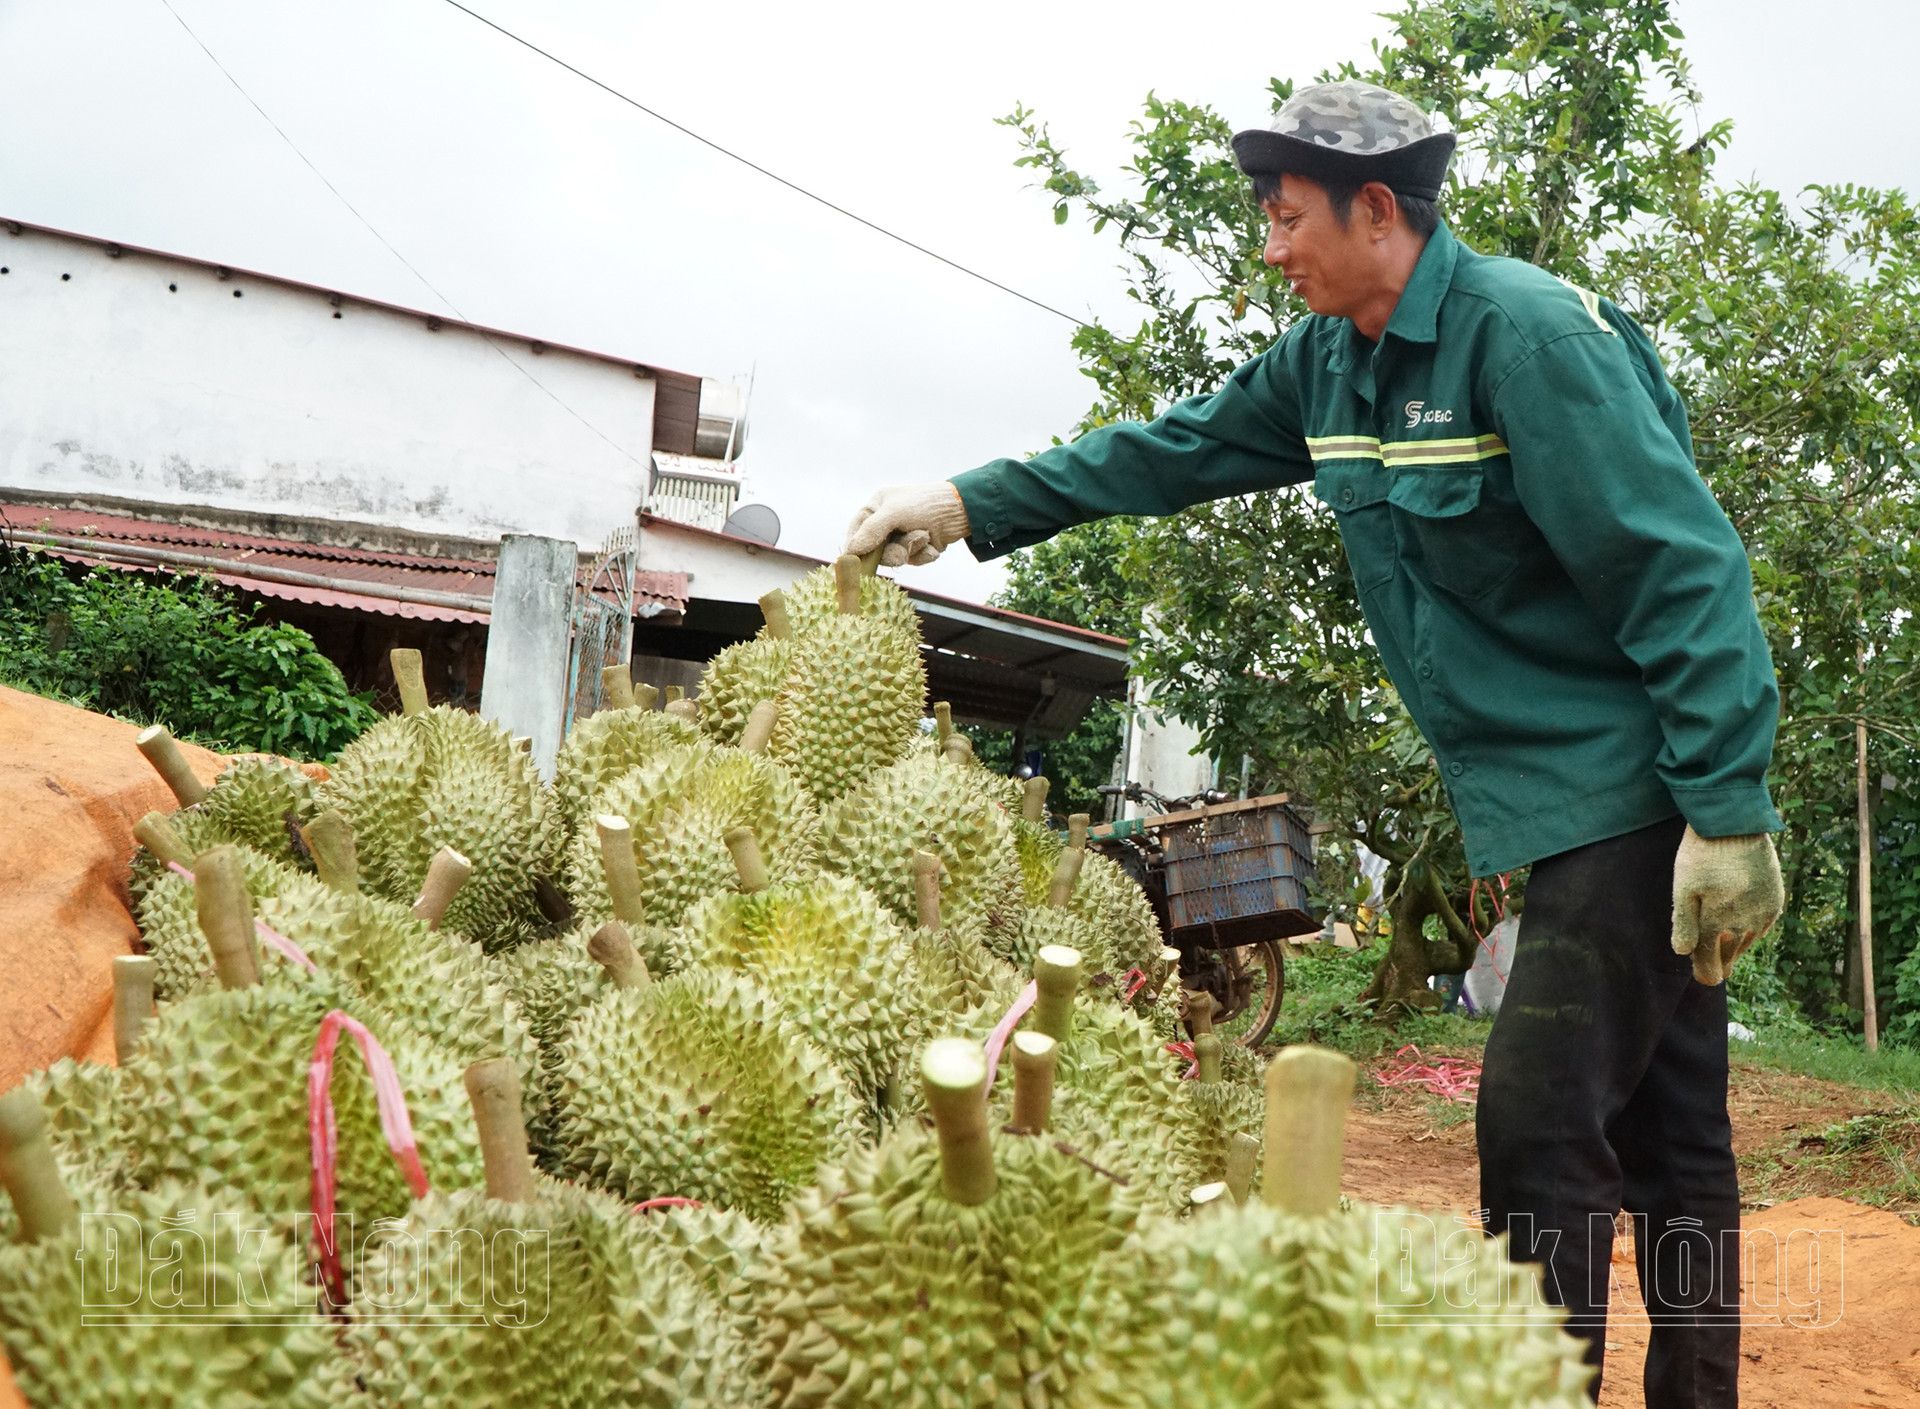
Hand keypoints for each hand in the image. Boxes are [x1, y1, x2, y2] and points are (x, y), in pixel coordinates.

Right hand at [845, 482, 971, 566]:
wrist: (962, 510)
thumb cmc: (926, 503)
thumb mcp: (894, 513)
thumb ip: (872, 531)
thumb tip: (851, 551)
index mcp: (878, 506)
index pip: (858, 529)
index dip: (855, 545)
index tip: (854, 562)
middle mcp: (888, 521)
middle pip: (876, 549)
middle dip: (892, 551)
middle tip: (902, 553)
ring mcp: (903, 535)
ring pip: (896, 557)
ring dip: (911, 550)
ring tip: (924, 536)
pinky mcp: (919, 547)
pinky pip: (914, 560)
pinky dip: (924, 554)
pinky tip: (933, 543)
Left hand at [1670, 827, 1783, 985]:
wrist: (1736, 824)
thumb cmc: (1702, 854)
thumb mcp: (1682, 886)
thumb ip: (1683, 923)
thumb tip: (1683, 953)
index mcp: (1717, 924)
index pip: (1710, 964)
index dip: (1704, 971)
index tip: (1700, 973)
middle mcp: (1744, 925)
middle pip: (1728, 955)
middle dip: (1716, 958)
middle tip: (1705, 959)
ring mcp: (1763, 914)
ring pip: (1745, 943)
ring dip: (1731, 943)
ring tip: (1719, 938)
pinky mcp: (1775, 901)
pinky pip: (1760, 927)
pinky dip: (1747, 929)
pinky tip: (1737, 922)